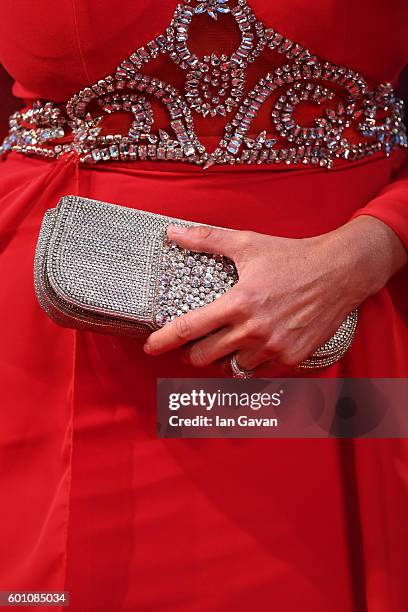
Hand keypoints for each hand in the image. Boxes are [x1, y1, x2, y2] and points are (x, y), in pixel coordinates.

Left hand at [143, 215, 406, 372]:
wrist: (339, 272)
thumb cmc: (292, 256)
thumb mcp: (248, 243)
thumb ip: (206, 239)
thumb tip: (172, 232)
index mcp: (238, 303)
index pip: (188, 329)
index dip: (163, 341)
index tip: (149, 348)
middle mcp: (253, 330)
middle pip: (203, 357)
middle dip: (194, 352)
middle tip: (198, 341)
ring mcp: (273, 348)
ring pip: (231, 367)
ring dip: (225, 358)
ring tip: (230, 341)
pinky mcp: (291, 359)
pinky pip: (258, 373)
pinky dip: (250, 363)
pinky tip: (253, 348)